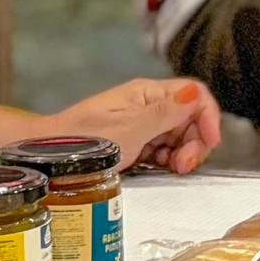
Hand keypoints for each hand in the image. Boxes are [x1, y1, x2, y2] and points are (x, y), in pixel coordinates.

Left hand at [44, 78, 222, 173]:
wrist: (49, 156)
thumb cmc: (84, 141)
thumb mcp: (130, 129)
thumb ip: (166, 113)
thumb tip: (196, 91)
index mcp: (147, 93)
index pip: (193, 94)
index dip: (208, 116)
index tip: (210, 142)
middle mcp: (147, 105)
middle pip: (190, 118)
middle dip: (195, 141)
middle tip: (183, 166)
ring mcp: (142, 125)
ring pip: (179, 136)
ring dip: (183, 153)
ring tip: (171, 169)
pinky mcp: (136, 143)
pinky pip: (164, 149)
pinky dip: (168, 160)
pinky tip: (160, 168)